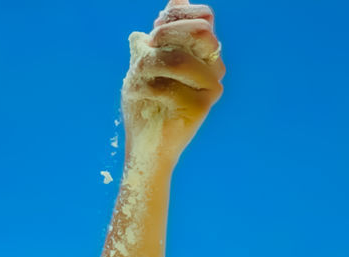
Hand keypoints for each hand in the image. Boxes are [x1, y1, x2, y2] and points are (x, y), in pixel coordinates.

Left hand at [122, 1, 223, 165]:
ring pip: (179, 59)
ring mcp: (211, 87)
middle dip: (165, 34)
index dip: (176, 15)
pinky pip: (167, 87)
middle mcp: (213, 67)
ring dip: (147, 65)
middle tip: (146, 50)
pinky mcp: (202, 107)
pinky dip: (143, 88)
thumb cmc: (144, 106)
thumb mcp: (144, 65)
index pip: (203, 16)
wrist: (144, 148)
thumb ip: (156, 38)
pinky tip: (137, 96)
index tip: (153, 33)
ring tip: (134, 77)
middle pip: (201, 31)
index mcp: (203, 53)